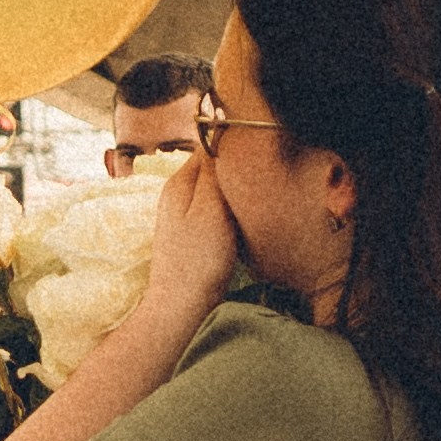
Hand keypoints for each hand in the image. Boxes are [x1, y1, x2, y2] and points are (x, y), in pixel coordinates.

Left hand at [142, 151, 242, 336]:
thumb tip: (217, 134)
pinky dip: (231, 210)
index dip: (234, 143)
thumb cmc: (198, 260)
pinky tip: (244, 221)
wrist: (182, 306)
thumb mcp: (210, 208)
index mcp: (180, 182)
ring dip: (236, 190)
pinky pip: (217, 210)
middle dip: (236, 167)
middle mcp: (178, 194)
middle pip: (213, 166)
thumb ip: (212, 171)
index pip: (209, 144)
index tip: (258, 149)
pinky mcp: (193, 234)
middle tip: (263, 174)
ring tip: (256, 196)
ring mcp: (184, 215)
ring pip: (217, 189)